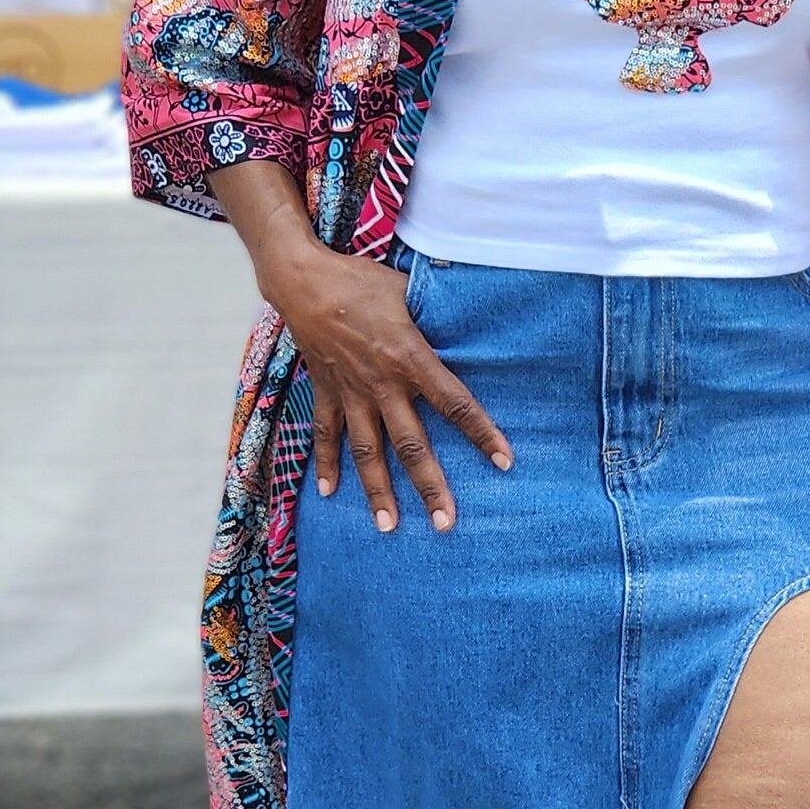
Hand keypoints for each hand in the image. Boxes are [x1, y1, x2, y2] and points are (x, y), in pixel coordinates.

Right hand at [264, 242, 512, 532]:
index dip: (482, 434)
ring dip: (378, 491)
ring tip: (389, 527)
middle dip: (430, 486)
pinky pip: (326, 435)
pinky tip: (330, 494)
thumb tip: (468, 320)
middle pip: (411, 444)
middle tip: (446, 524)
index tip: (505, 462)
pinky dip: (326, 464)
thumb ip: (437, 316)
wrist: (304, 281)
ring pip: (368, 452)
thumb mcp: (409, 291)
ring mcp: (351, 393)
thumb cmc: (362, 281)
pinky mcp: (326, 392)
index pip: (456, 404)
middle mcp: (383, 385)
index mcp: (411, 358)